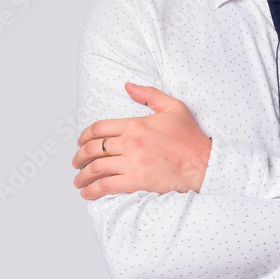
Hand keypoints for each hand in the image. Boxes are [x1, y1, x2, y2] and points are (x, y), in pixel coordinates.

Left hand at [72, 83, 212, 199]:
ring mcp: (132, 163)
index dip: (84, 136)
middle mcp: (130, 143)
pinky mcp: (137, 181)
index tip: (80, 143)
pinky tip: (88, 193)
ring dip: (82, 176)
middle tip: (76, 163)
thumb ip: (148, 94)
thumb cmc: (189, 137)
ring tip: (78, 180)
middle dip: (79, 157)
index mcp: (135, 124)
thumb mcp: (172, 107)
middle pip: (92, 149)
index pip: (98, 129)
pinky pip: (107, 186)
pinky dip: (93, 190)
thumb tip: (128, 86)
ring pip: (96, 168)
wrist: (203, 163)